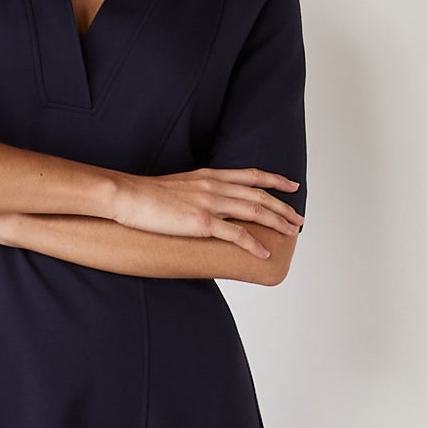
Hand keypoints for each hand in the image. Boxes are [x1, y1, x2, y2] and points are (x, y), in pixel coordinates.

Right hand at [107, 167, 303, 260]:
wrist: (127, 196)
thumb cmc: (146, 195)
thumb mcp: (179, 186)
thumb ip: (198, 191)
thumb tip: (207, 204)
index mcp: (209, 176)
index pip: (251, 175)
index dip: (275, 180)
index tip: (291, 185)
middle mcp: (214, 186)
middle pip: (259, 194)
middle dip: (283, 207)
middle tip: (299, 219)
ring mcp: (209, 203)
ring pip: (254, 210)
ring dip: (277, 222)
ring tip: (292, 232)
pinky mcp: (201, 222)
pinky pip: (235, 234)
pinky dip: (253, 244)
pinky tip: (264, 252)